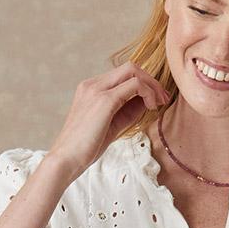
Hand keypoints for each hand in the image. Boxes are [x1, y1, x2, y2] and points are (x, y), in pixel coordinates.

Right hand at [44, 64, 172, 182]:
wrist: (65, 160)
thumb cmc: (86, 148)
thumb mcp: (111, 126)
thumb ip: (126, 111)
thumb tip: (146, 102)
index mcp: (91, 88)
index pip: (123, 75)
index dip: (144, 83)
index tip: (156, 100)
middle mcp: (93, 84)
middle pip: (130, 67)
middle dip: (151, 80)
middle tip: (163, 98)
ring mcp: (97, 89)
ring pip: (133, 71)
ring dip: (151, 85)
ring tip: (159, 103)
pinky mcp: (104, 100)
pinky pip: (134, 85)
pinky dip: (147, 93)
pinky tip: (151, 107)